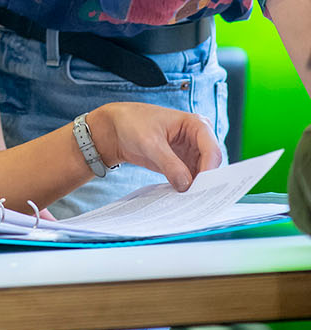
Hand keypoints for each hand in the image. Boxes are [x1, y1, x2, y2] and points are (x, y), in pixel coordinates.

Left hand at [88, 103, 221, 191]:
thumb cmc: (133, 123)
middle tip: (197, 202)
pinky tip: (181, 201)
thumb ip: (169, 163)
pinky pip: (191, 181)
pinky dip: (187, 191)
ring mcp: (191, 153)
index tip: (201, 189)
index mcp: (195, 124)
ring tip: (188, 205)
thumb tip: (187, 186)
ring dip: (197, 189)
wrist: (117, 129)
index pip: (211, 150)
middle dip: (205, 183)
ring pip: (203, 176)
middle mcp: (198, 139)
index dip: (210, 170)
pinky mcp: (183, 165)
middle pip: (211, 165)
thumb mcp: (150, 142)